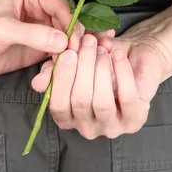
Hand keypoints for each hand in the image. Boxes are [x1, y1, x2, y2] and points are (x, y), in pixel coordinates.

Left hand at [0, 0, 111, 78]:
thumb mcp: (2, 29)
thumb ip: (32, 34)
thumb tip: (63, 42)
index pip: (65, 5)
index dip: (74, 22)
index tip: (77, 41)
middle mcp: (42, 12)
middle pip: (71, 24)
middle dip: (80, 41)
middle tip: (91, 56)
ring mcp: (42, 32)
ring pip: (67, 43)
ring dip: (71, 58)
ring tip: (75, 72)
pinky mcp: (37, 51)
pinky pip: (55, 58)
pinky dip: (57, 69)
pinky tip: (51, 80)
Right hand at [32, 16, 171, 139]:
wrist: (134, 55)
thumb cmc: (100, 60)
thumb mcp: (74, 60)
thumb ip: (54, 70)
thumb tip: (37, 83)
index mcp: (68, 117)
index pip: (58, 106)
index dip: (62, 78)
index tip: (69, 52)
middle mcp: (87, 127)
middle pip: (80, 102)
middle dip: (83, 68)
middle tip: (88, 43)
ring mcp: (111, 127)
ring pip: (102, 103)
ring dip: (100, 70)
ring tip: (102, 49)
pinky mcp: (134, 121)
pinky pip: (126, 98)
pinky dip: (121, 73)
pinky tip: (117, 55)